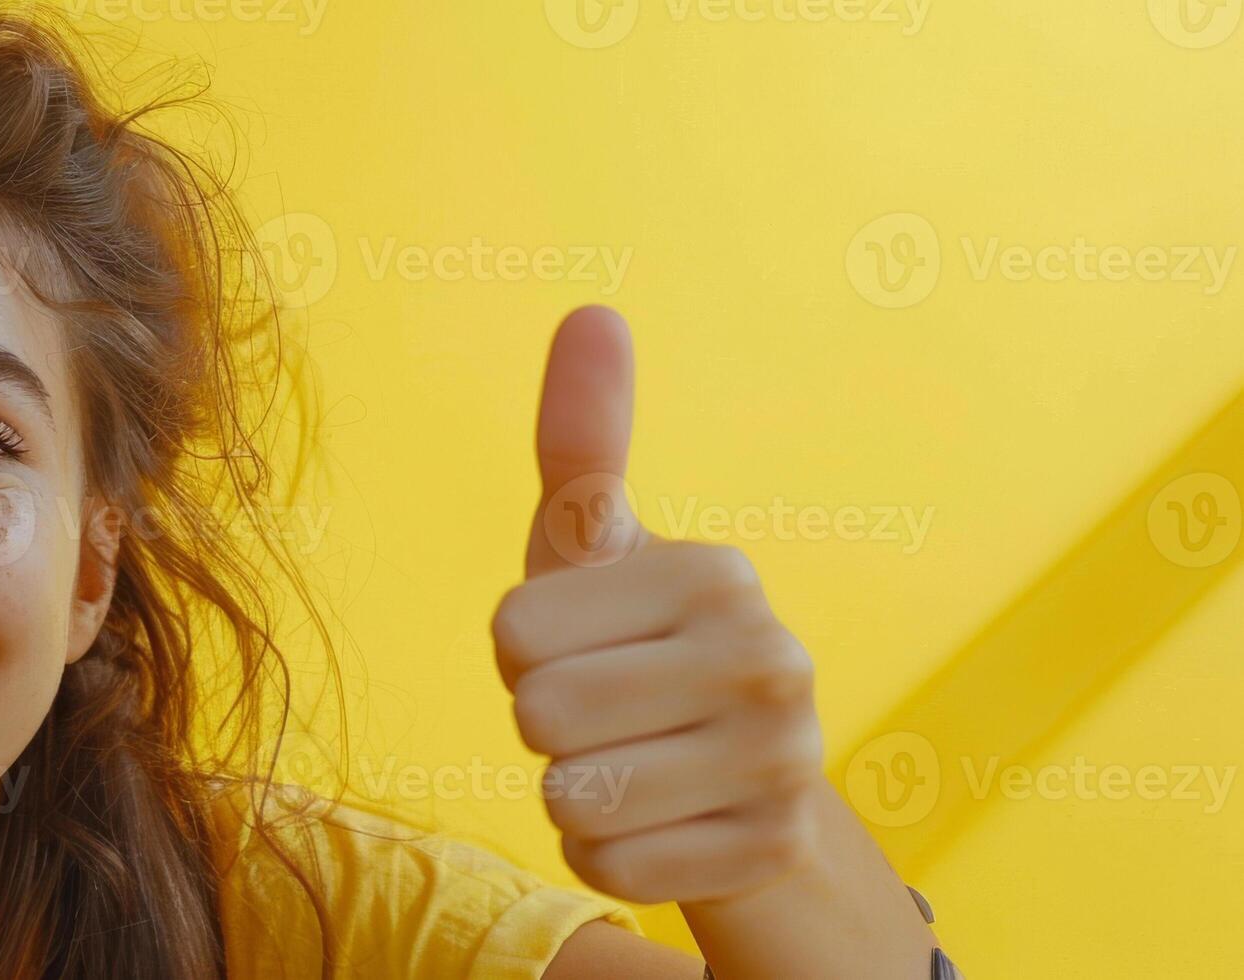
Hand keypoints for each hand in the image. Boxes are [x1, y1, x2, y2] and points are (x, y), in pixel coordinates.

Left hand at [493, 306, 826, 905]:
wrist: (738, 786)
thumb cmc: (632, 647)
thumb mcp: (595, 552)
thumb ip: (583, 440)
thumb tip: (592, 312)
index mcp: (716, 571)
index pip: (513, 631)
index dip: (522, 651)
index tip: (582, 646)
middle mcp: (772, 656)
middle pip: (538, 715)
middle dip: (545, 726)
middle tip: (605, 714)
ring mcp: (784, 761)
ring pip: (569, 797)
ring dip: (572, 794)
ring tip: (632, 765)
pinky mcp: (768, 852)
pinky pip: (607, 866)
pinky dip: (610, 855)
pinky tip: (660, 823)